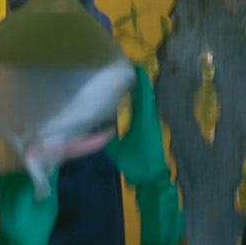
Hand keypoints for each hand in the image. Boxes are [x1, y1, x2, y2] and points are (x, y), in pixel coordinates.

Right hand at [109, 63, 186, 244]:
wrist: (153, 181)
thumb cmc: (137, 164)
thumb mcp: (116, 150)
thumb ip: (104, 136)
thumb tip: (92, 123)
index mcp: (144, 119)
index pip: (143, 92)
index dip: (139, 77)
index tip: (131, 63)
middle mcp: (150, 118)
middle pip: (145, 94)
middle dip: (136, 81)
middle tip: (123, 69)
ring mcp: (153, 125)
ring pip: (146, 103)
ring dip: (138, 92)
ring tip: (124, 81)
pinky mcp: (152, 132)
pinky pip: (145, 112)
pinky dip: (138, 103)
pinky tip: (130, 102)